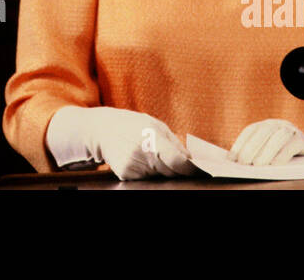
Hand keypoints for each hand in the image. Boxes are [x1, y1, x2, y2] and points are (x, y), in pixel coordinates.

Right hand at [47, 105, 197, 179]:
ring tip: (152, 156)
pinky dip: (148, 173)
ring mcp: (133, 164)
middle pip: (170, 172)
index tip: (200, 172)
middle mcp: (143, 151)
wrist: (102, 130)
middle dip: (177, 170)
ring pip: (159, 176)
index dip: (190, 169)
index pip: (177, 161)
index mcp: (153, 135)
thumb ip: (174, 142)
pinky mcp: (126, 174)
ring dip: (162, 171)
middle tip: (181, 166)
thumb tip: (191, 160)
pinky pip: (146, 179)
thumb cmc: (132, 125)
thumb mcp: (155, 124)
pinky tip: (140, 161)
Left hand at [230, 118, 303, 164]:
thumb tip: (233, 161)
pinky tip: (276, 164)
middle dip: (251, 147)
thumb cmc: (281, 156)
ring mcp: (292, 131)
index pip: (250, 131)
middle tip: (243, 162)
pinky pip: (292, 145)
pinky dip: (283, 154)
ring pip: (278, 137)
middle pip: (263, 132)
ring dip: (266, 151)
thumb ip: (254, 152)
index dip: (240, 143)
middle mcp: (278, 124)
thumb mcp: (267, 151)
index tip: (231, 159)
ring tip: (257, 165)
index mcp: (266, 125)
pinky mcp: (303, 141)